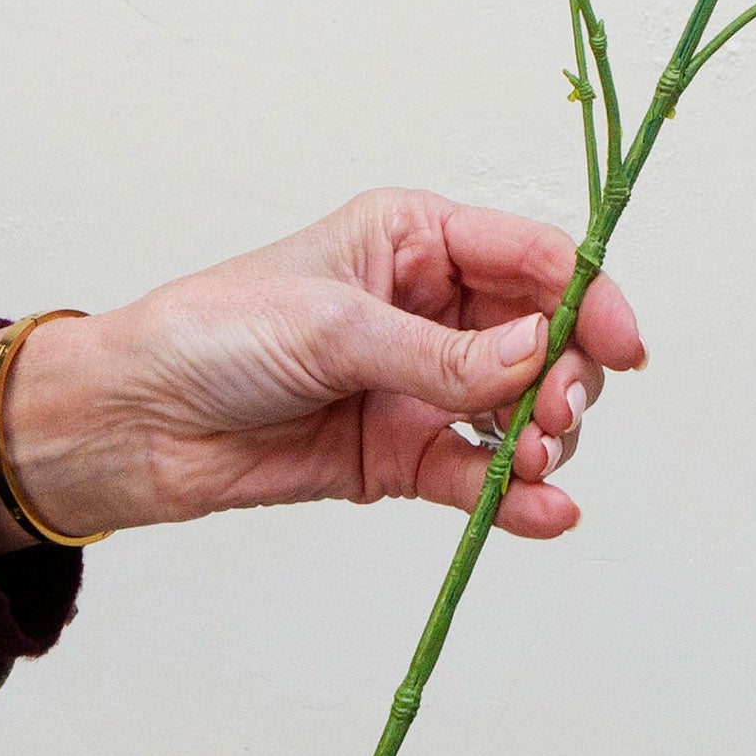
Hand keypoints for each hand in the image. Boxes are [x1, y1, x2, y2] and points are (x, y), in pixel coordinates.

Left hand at [0, 190, 645, 549]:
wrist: (132, 423)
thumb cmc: (210, 337)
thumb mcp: (329, 328)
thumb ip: (439, 353)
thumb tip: (535, 357)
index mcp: (414, 239)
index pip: (533, 259)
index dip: (589, 299)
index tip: (623, 350)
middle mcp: (432, 308)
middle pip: (545, 340)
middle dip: (567, 381)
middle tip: (554, 420)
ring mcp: (421, 385)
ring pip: (522, 412)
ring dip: (543, 442)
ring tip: (529, 465)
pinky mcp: (403, 456)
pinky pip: (480, 476)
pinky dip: (518, 499)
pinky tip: (545, 516)